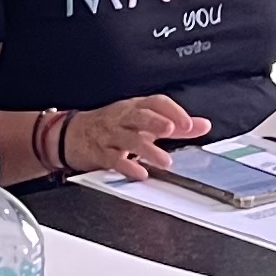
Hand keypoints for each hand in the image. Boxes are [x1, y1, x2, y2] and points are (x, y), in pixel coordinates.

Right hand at [63, 96, 208, 178]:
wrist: (72, 134)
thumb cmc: (113, 126)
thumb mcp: (144, 121)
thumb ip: (176, 125)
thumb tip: (203, 125)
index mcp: (136, 108)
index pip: (156, 102)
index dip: (172, 111)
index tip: (188, 123)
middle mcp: (123, 118)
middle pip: (140, 116)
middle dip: (156, 122)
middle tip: (172, 130)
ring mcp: (110, 135)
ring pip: (129, 139)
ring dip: (147, 150)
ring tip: (165, 161)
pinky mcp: (99, 152)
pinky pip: (113, 158)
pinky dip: (127, 165)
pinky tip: (139, 173)